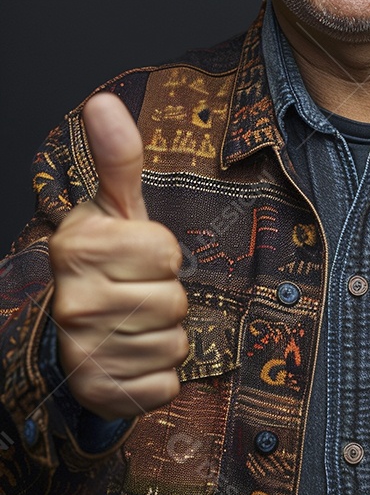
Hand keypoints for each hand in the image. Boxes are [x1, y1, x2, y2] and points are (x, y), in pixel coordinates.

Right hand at [49, 93, 188, 420]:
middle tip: (140, 294)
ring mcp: (83, 351)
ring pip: (173, 344)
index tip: (138, 257)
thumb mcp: (117, 208)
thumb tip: (103, 101)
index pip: (165, 252)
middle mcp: (72, 301)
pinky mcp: (99, 393)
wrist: (75, 331)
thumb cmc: (110, 260)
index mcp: (78, 247)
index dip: (162, 254)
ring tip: (137, 326)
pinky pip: (165, 384)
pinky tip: (135, 359)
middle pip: (173, 301)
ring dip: (166, 336)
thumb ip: (119, 159)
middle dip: (168, 297)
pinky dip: (160, 375)